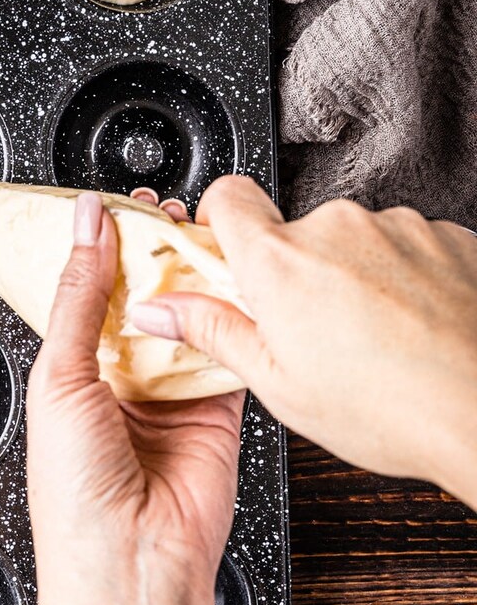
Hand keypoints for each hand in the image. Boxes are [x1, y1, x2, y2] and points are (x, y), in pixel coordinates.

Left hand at [27, 188, 244, 590]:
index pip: (88, 292)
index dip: (102, 248)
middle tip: (162, 210)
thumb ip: (79, 297)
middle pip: (140, 298)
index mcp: (70, 371)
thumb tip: (85, 226)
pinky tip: (231, 278)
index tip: (115, 205)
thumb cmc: (74, 490)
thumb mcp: (60, 375)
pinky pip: (227, 350)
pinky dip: (231, 317)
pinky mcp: (216, 409)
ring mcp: (169, 393)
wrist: (128, 562)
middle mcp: (119, 379)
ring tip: (195, 229)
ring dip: (191, 276)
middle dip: (151, 254)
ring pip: (185, 316)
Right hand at [131, 176, 476, 505]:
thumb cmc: (392, 409)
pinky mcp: (446, 235)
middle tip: (314, 331)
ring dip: (354, 276)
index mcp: (280, 261)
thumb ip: (212, 331)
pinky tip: (414, 327)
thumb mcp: (278, 384)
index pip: (226, 195)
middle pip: (293, 232)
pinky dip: (404, 278)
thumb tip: (158, 310)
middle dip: (297, 272)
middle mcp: (336, 228)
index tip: (226, 254)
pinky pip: (405, 246)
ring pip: (352, 242)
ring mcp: (396, 227)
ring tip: (375, 337)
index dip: (220, 221)